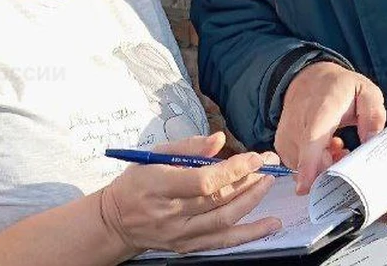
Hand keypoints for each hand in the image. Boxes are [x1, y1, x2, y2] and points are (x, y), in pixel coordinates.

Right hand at [99, 132, 281, 254]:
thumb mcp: (154, 154)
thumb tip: (220, 139)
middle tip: (269, 165)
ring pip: (224, 221)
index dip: (232, 170)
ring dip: (252, 202)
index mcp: (159, 185)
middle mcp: (171, 213)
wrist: (117, 220)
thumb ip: (188, 146)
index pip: (203, 181)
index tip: (254, 157)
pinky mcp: (188, 247)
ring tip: (269, 184)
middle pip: (217, 199)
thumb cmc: (138, 181)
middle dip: (248, 180)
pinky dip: (249, 234)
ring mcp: (180, 234)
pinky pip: (223, 242)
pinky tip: (269, 224)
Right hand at [274, 62, 386, 193]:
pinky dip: (312, 165)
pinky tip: (323, 149)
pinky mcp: (281, 144)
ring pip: (303, 169)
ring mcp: (286, 134)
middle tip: (346, 153)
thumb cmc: (339, 87)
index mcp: (322, 109)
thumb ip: (373, 116)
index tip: (306, 188)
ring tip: (335, 147)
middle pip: (310, 163)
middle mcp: (298, 123)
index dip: (309, 166)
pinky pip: (297, 167)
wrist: (309, 77)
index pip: (311, 141)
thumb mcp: (366, 92)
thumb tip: (371, 142)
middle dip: (332, 170)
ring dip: (323, 167)